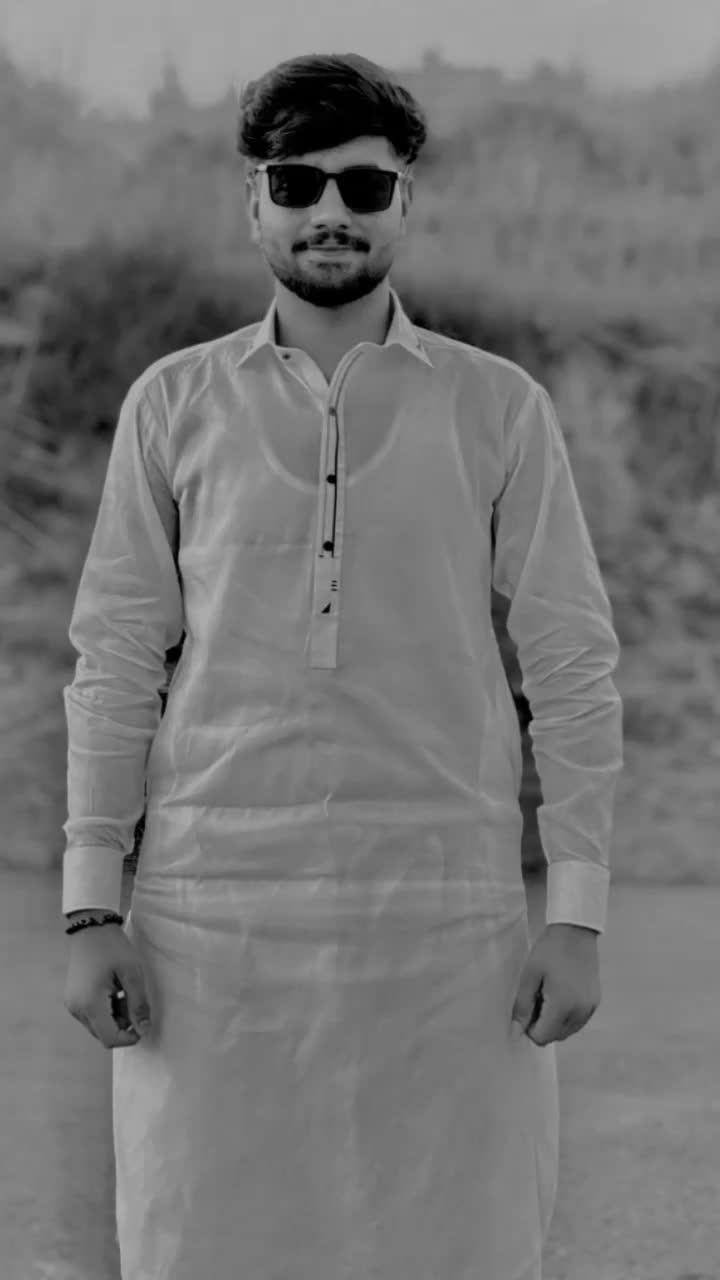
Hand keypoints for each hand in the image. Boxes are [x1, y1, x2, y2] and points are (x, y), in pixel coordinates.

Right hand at [64, 925, 151, 1049]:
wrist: (90, 927)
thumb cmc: (113, 947)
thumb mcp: (132, 973)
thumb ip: (138, 1004)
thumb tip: (144, 1030)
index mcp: (90, 1004)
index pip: (110, 1038)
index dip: (129, 1037)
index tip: (143, 1022)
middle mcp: (77, 1009)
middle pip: (103, 1034)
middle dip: (123, 1025)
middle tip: (134, 1001)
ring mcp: (72, 1004)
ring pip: (98, 1026)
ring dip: (115, 1017)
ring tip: (124, 992)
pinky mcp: (73, 998)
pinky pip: (91, 1015)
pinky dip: (105, 1010)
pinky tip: (114, 990)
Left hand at [511, 923, 600, 1045]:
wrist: (576, 930)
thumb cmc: (550, 950)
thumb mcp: (529, 975)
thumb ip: (522, 1005)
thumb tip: (517, 1029)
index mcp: (563, 1006)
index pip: (543, 1037)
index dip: (529, 1027)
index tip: (526, 1008)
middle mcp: (581, 1012)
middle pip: (556, 1036)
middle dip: (542, 1024)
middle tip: (536, 998)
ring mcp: (590, 1007)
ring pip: (568, 1030)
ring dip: (555, 1021)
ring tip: (548, 994)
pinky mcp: (595, 1001)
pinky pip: (578, 1020)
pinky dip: (567, 1015)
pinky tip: (560, 993)